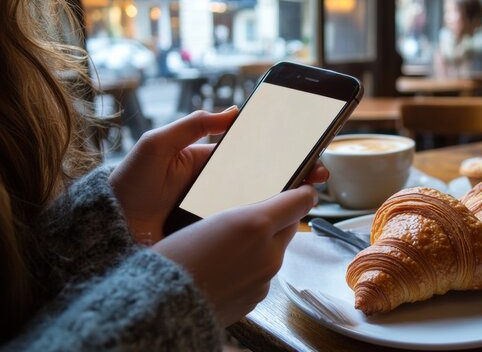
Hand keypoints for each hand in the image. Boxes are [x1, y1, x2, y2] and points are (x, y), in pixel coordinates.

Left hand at [109, 107, 327, 244]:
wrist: (111, 231)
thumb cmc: (129, 184)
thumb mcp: (157, 145)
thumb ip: (193, 125)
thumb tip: (232, 112)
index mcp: (208, 161)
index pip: (251, 151)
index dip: (278, 148)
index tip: (302, 145)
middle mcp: (218, 185)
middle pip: (264, 176)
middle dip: (293, 172)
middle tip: (318, 171)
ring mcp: (218, 210)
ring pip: (260, 201)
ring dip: (288, 195)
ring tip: (311, 190)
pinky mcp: (215, 233)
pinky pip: (246, 224)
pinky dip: (268, 219)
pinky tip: (287, 216)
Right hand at [153, 184, 317, 326]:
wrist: (163, 305)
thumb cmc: (178, 257)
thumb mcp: (211, 218)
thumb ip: (251, 211)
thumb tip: (279, 206)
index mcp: (256, 225)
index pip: (299, 202)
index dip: (304, 191)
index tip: (307, 187)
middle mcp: (268, 253)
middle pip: (289, 226)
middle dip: (279, 218)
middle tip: (258, 212)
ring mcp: (264, 279)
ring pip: (274, 251)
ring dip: (262, 244)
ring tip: (230, 244)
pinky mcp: (256, 298)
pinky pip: (262, 275)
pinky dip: (251, 267)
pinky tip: (226, 266)